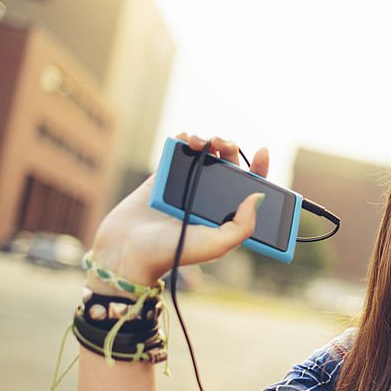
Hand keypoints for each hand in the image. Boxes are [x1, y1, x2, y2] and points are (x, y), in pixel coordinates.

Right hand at [89, 133, 269, 286]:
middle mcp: (209, 198)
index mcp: (226, 214)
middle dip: (230, 148)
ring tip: (201, 141)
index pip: (250, 188)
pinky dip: (183, 140)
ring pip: (205, 155)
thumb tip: (260, 195)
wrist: (128, 249)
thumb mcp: (217, 244)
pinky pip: (177, 152)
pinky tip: (185, 138)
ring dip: (207, 141)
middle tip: (222, 144)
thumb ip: (243, 225)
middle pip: (228, 164)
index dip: (259, 169)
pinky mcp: (164, 177)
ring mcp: (187, 185)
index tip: (262, 152)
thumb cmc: (173, 252)